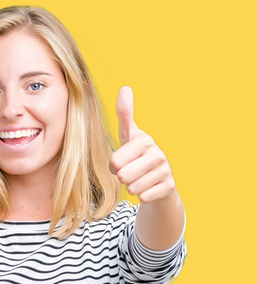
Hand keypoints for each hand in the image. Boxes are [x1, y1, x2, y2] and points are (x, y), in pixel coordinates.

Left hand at [109, 86, 176, 202]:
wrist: (160, 180)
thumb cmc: (137, 155)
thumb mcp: (128, 136)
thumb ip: (124, 114)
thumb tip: (125, 87)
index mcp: (143, 139)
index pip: (115, 159)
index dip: (113, 164)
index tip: (121, 152)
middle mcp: (157, 152)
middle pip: (121, 174)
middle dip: (121, 176)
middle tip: (130, 170)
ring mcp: (165, 169)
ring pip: (131, 187)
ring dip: (131, 187)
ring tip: (139, 178)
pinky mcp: (169, 186)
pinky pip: (142, 197)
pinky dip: (141, 195)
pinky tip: (148, 187)